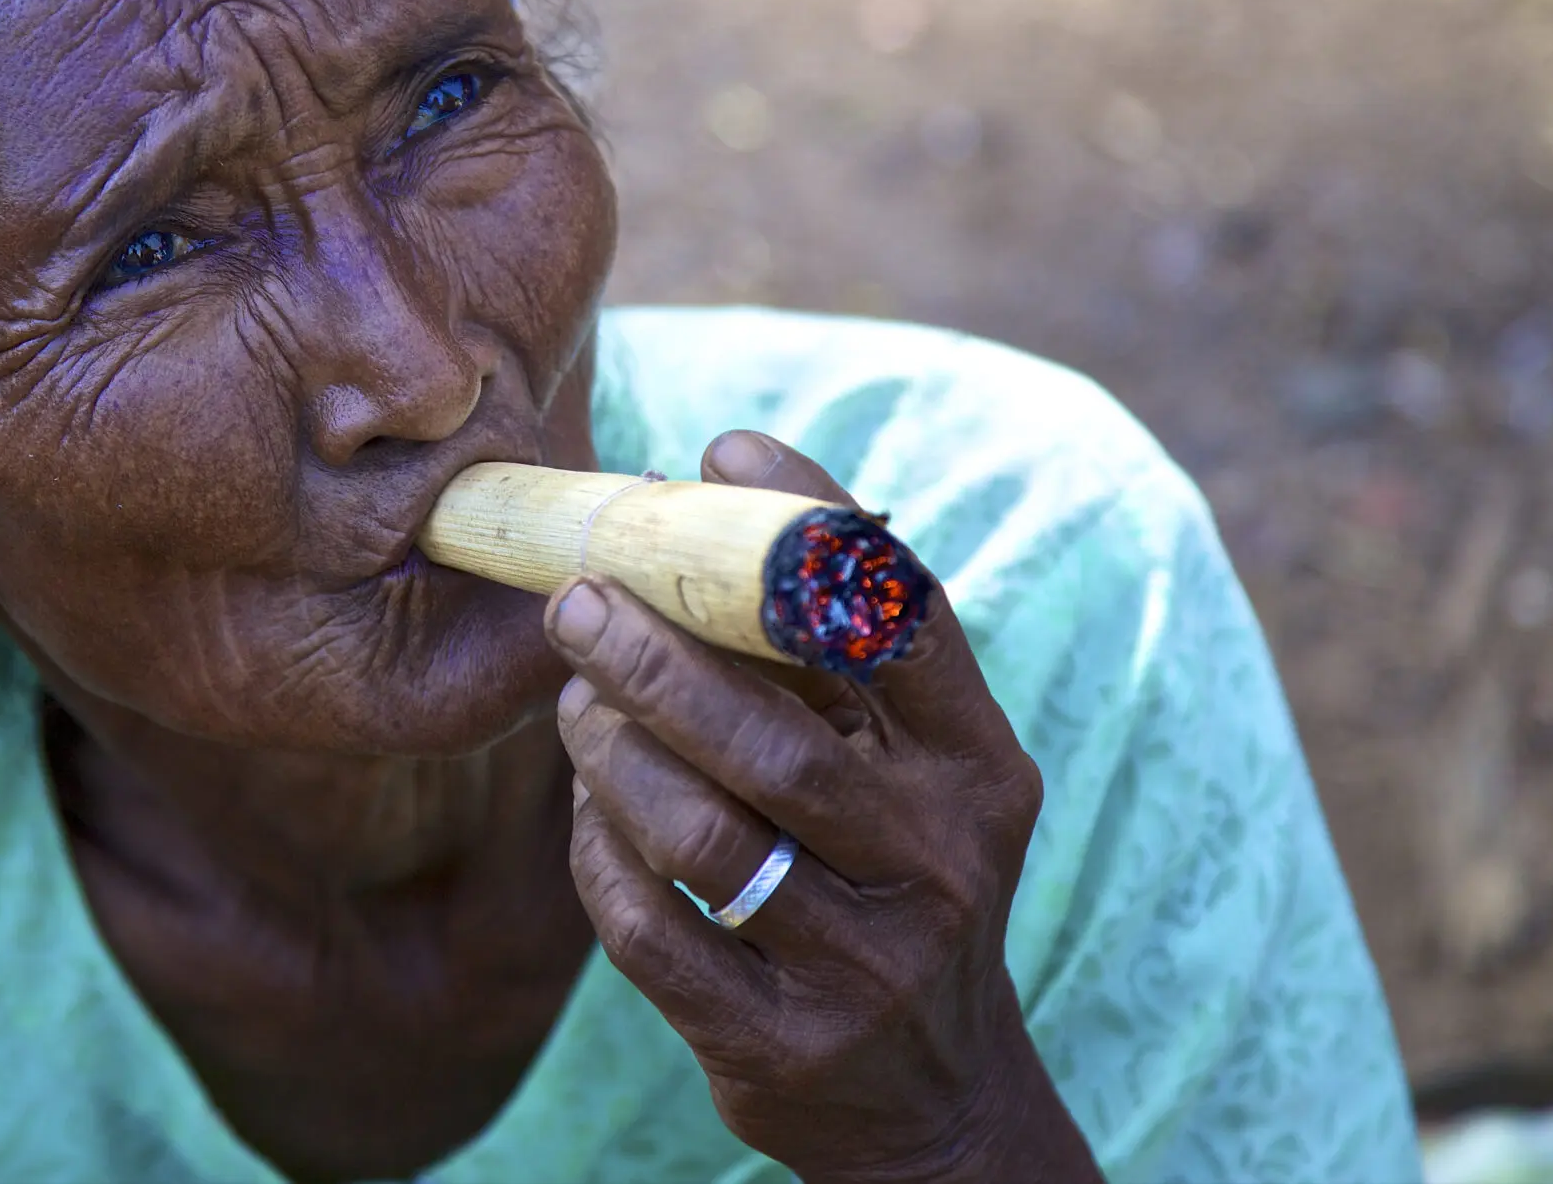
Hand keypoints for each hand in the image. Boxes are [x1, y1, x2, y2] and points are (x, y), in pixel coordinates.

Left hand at [547, 431, 1099, 1183]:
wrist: (932, 1102)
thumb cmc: (894, 880)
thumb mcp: (910, 776)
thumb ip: (831, 663)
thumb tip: (708, 488)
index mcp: (979, 772)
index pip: (907, 625)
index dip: (812, 522)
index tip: (718, 450)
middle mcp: (939, 866)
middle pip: (773, 740)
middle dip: (652, 657)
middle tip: (572, 603)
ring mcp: (862, 965)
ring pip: (697, 832)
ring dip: (608, 753)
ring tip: (575, 706)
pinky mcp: (779, 1043)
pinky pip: (649, 926)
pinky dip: (598, 854)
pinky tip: (588, 811)